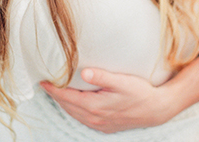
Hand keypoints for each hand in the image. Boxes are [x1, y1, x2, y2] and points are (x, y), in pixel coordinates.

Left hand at [40, 68, 172, 133]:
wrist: (156, 110)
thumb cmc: (140, 93)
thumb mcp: (123, 82)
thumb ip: (103, 77)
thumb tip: (84, 72)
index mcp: (95, 106)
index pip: (67, 97)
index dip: (53, 88)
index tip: (42, 79)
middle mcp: (94, 118)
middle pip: (67, 106)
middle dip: (54, 94)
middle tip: (44, 81)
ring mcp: (99, 124)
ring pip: (73, 113)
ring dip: (62, 102)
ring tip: (54, 90)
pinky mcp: (104, 126)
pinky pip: (81, 117)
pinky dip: (73, 109)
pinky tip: (73, 101)